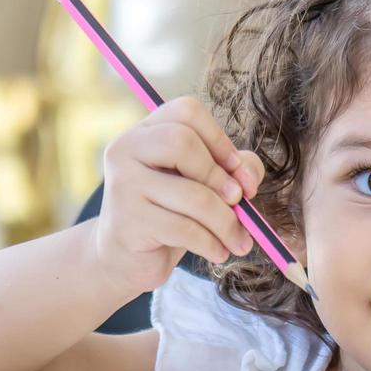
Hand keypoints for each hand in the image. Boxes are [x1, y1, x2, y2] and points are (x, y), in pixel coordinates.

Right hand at [90, 96, 265, 296]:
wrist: (126, 259)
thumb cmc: (170, 214)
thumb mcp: (203, 184)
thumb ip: (235, 168)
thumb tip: (248, 178)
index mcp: (145, 131)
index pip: (186, 111)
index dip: (219, 139)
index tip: (237, 171)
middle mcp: (125, 149)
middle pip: (183, 143)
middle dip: (220, 177)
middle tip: (239, 203)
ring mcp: (122, 184)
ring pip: (192, 195)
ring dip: (226, 222)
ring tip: (239, 240)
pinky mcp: (127, 222)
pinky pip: (183, 228)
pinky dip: (211, 244)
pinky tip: (219, 252)